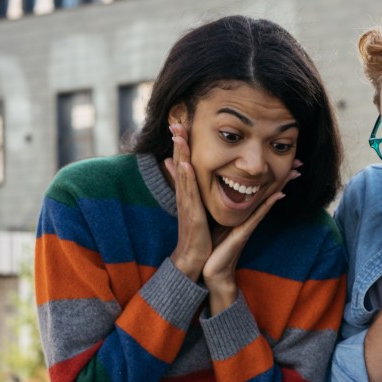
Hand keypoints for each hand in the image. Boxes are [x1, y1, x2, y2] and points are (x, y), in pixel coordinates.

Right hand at [165, 124, 211, 281]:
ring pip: (182, 173)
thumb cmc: (201, 237)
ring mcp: (186, 203)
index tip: (181, 126)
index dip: (182, 146)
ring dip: (180, 153)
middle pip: (180, 163)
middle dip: (178, 143)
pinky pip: (187, 192)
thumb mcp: (201, 211)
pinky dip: (184, 177)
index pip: (184, 164)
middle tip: (175, 122)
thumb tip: (205, 187)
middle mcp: (185, 195)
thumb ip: (202, 197)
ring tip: (178, 134)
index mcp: (189, 194)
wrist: (195, 259)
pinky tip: (184, 163)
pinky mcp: (191, 214)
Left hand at [202, 161, 300, 311]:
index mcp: (243, 213)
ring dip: (282, 185)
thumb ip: (218, 209)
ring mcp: (250, 225)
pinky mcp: (245, 233)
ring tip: (294, 172)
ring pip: (267, 200)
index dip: (271, 176)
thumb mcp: (215, 223)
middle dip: (283, 177)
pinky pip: (258, 215)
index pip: (259, 190)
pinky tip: (279, 194)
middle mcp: (250, 217)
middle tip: (298, 162)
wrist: (212, 271)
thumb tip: (218, 196)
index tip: (284, 162)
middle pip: (269, 192)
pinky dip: (269, 205)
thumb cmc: (213, 248)